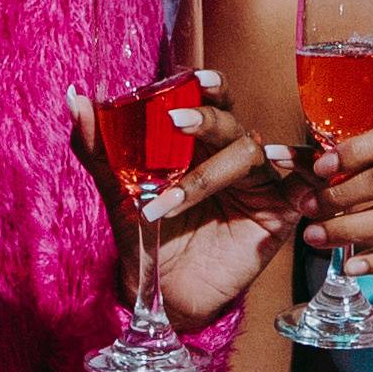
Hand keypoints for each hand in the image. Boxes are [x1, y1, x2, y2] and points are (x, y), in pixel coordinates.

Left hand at [67, 70, 301, 328]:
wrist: (163, 295)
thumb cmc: (147, 238)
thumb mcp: (118, 191)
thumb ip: (99, 148)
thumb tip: (76, 99)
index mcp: (200, 144)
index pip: (212, 102)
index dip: (209, 85)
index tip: (194, 76)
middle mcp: (231, 156)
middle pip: (230, 123)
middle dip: (206, 119)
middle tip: (175, 122)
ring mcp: (259, 182)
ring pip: (250, 154)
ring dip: (208, 175)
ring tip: (167, 202)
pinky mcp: (280, 212)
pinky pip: (296, 184)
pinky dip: (291, 170)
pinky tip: (274, 165)